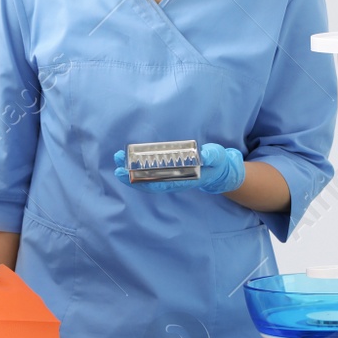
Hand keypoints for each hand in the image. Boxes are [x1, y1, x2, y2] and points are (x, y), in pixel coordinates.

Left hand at [114, 143, 245, 194]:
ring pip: (148, 176)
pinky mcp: (170, 170)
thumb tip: (204, 154)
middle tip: (117, 165)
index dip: (143, 181)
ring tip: (118, 159)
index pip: (161, 184)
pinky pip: (152, 171)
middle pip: (150, 181)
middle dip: (132, 175)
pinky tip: (129, 158)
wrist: (221, 171)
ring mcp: (171, 176)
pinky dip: (140, 165)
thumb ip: (212, 156)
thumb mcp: (219, 158)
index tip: (128, 175)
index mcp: (185, 180)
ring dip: (133, 169)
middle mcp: (175, 180)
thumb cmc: (219, 164)